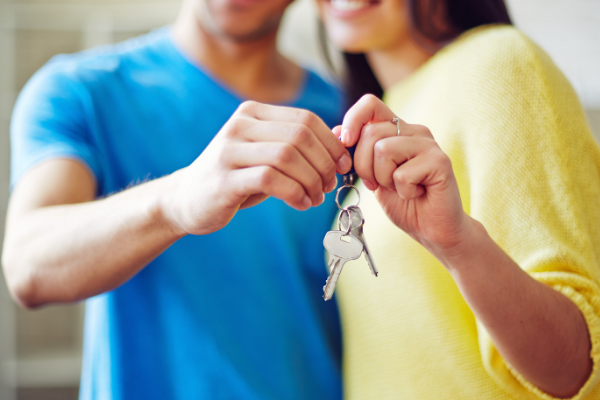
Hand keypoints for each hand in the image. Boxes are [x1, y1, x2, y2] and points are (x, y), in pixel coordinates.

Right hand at [163, 101, 351, 235]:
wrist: (187, 199)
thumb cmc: (237, 177)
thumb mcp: (269, 155)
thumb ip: (300, 144)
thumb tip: (342, 135)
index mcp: (253, 113)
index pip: (305, 119)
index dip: (331, 143)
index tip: (342, 166)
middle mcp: (240, 125)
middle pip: (300, 136)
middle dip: (323, 163)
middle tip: (329, 185)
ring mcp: (229, 151)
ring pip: (287, 156)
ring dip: (311, 180)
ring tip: (315, 198)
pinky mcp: (224, 179)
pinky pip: (271, 179)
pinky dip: (294, 193)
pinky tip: (301, 204)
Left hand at [339, 95, 470, 251]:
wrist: (432, 228)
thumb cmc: (403, 202)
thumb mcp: (372, 176)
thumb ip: (357, 154)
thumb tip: (336, 132)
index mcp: (397, 129)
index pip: (370, 104)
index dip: (352, 120)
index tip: (345, 142)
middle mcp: (414, 131)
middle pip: (371, 133)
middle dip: (364, 166)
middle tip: (380, 184)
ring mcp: (429, 145)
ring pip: (383, 150)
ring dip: (384, 179)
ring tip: (401, 188)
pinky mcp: (440, 162)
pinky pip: (402, 174)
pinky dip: (403, 192)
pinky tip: (416, 194)